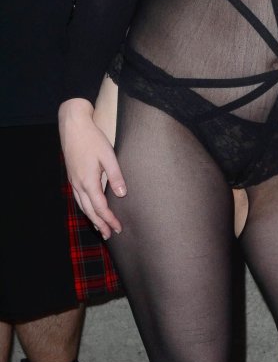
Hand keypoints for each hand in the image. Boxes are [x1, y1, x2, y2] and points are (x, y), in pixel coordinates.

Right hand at [58, 98, 126, 238]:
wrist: (73, 125)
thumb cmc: (93, 138)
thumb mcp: (108, 156)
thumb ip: (115, 176)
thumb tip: (122, 194)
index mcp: (88, 181)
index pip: (100, 208)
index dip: (110, 220)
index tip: (119, 228)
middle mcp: (78, 184)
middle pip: (89, 211)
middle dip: (100, 224)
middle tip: (109, 235)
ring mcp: (73, 181)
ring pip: (82, 206)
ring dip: (91, 218)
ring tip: (100, 228)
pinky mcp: (72, 176)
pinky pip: (78, 198)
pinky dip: (85, 208)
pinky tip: (90, 210)